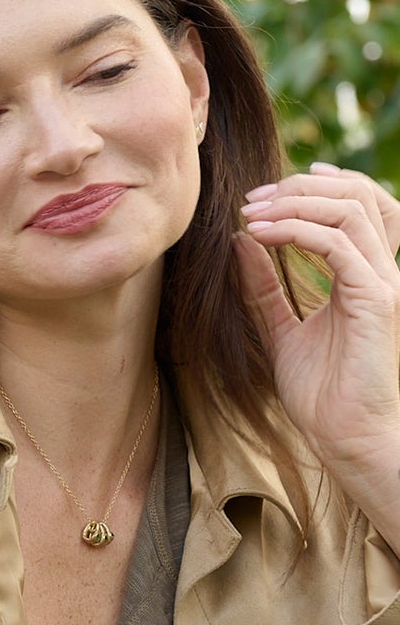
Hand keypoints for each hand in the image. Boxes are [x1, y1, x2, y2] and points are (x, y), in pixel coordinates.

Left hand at [234, 163, 399, 493]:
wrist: (343, 436)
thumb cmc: (320, 393)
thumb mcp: (280, 330)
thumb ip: (263, 288)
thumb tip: (241, 243)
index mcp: (365, 275)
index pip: (359, 207)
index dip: (319, 187)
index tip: (268, 192)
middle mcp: (381, 272)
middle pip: (358, 197)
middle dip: (301, 189)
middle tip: (251, 200)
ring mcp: (383, 283)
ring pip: (351, 211)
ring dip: (296, 204)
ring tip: (252, 214)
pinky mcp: (376, 300)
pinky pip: (340, 246)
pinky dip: (297, 232)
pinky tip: (261, 236)